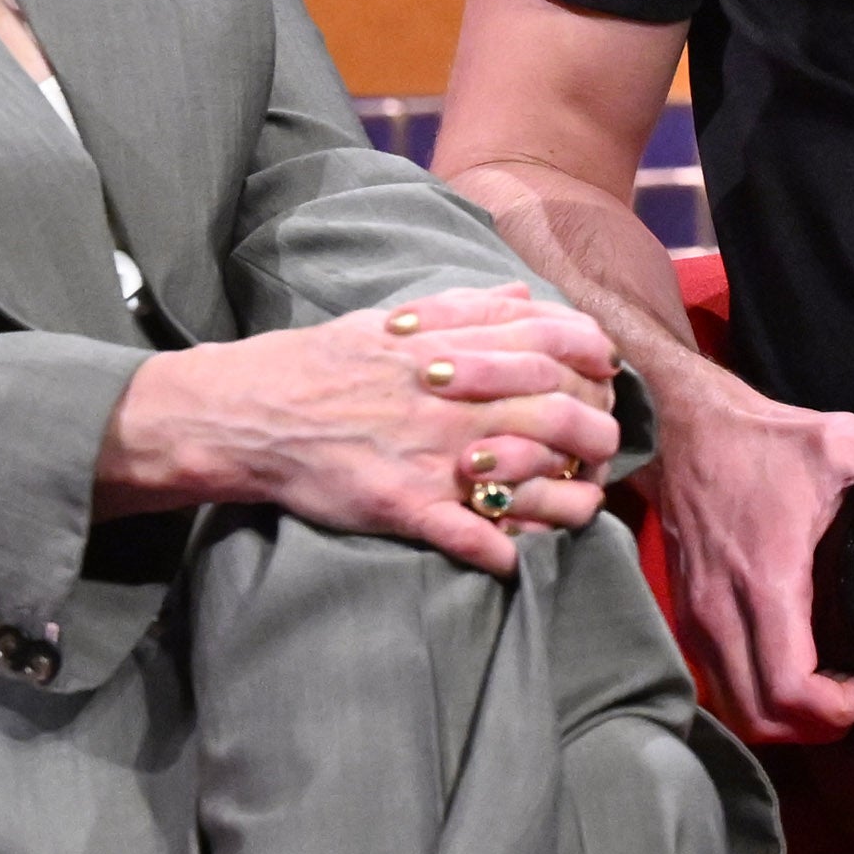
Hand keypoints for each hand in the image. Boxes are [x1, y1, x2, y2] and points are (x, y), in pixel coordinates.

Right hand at [101, 282, 627, 576]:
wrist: (245, 412)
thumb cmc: (320, 364)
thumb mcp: (392, 320)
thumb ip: (463, 308)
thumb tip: (522, 294)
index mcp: (449, 349)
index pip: (550, 343)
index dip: (592, 357)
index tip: (608, 371)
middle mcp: (450, 399)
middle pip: (557, 410)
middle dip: (597, 430)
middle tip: (604, 444)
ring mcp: (430, 453)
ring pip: (530, 476)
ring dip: (569, 497)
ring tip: (581, 505)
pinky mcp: (403, 503)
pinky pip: (469, 535)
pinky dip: (501, 552)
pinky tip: (515, 560)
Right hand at [641, 365, 853, 743]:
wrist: (681, 431)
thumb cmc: (758, 441)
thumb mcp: (833, 440)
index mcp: (766, 583)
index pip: (790, 690)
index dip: (836, 711)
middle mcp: (723, 614)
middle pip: (761, 718)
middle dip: (814, 728)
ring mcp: (698, 621)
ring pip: (735, 710)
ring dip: (783, 719)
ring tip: (828, 696)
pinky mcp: (687, 617)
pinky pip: (720, 685)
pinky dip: (757, 697)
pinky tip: (792, 674)